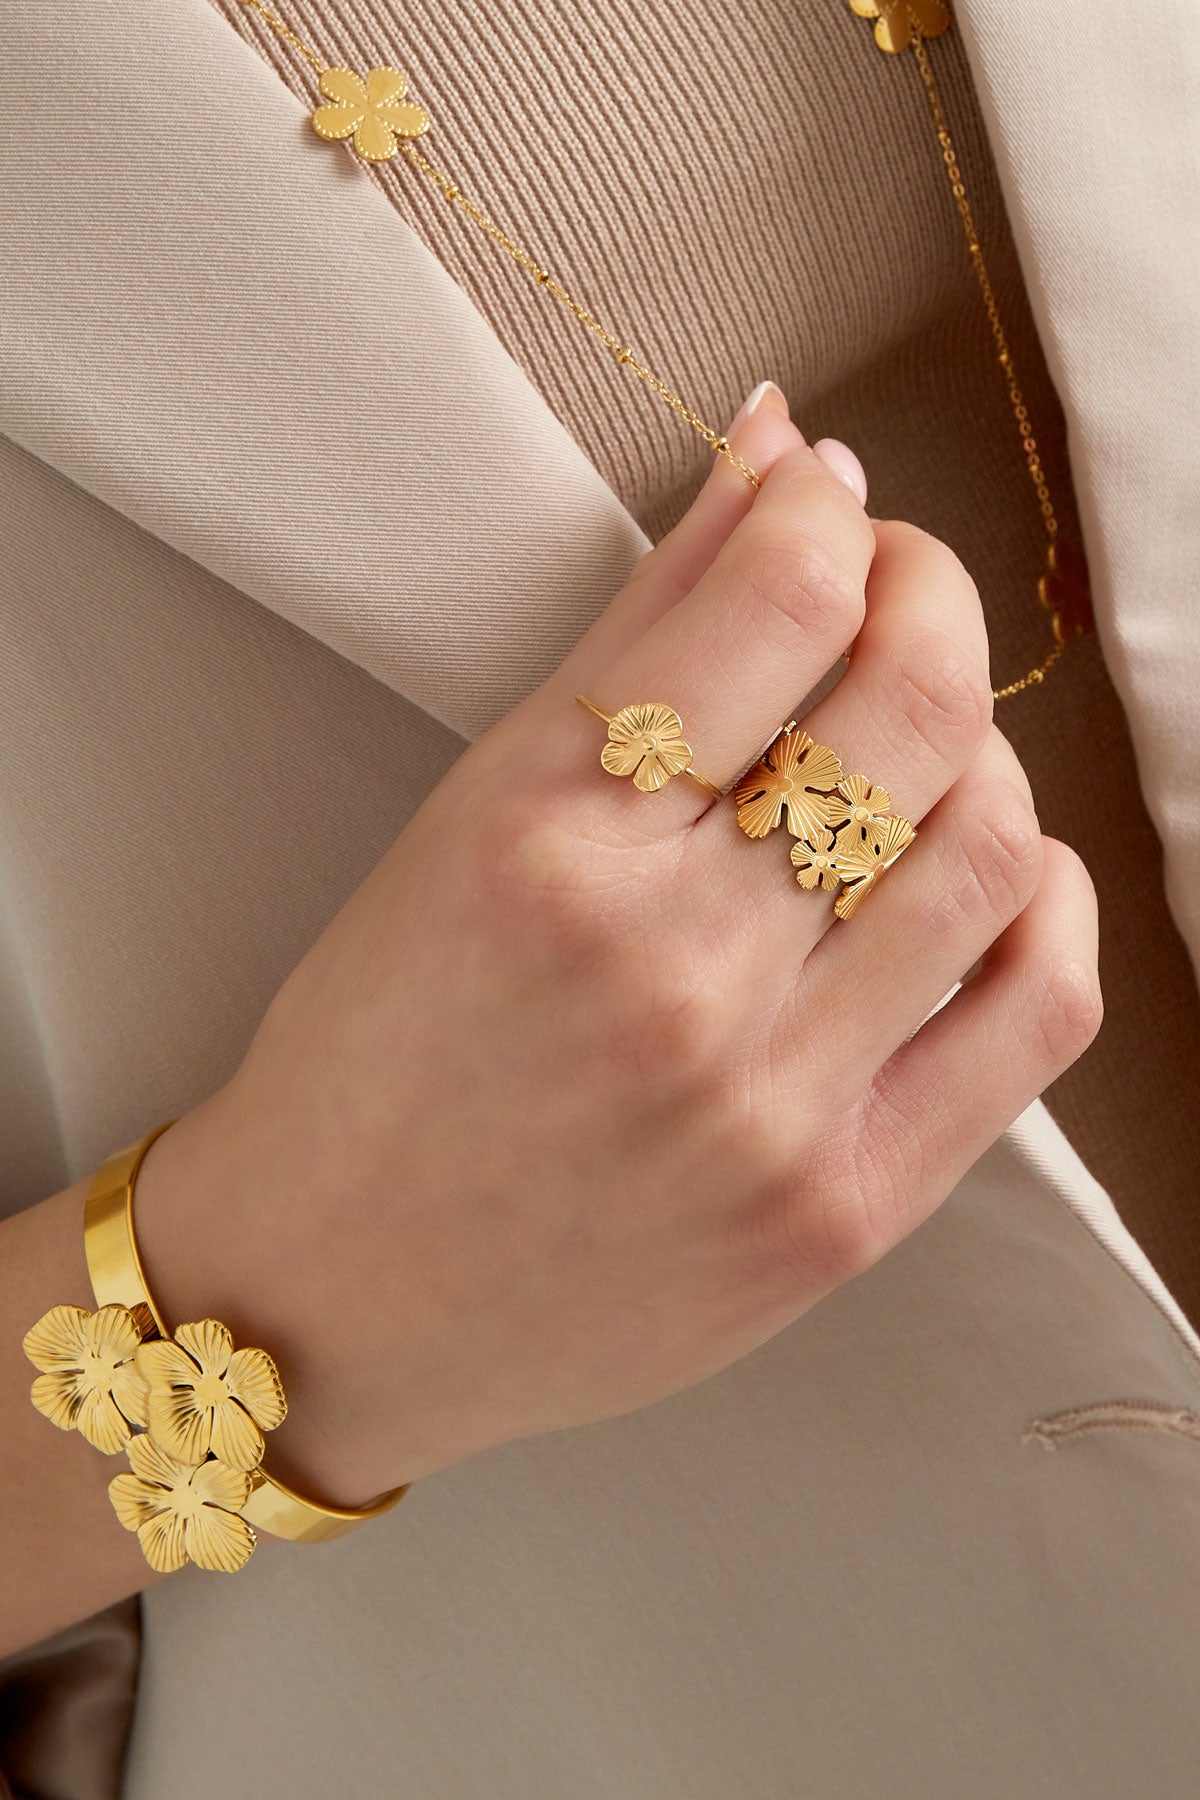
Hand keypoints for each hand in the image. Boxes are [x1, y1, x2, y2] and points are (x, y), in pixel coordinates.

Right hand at [138, 395, 1101, 1505]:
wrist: (337, 1298)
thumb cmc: (373, 1059)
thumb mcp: (459, 822)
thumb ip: (631, 635)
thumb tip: (776, 458)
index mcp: (541, 846)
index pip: (775, 599)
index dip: (827, 507)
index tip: (821, 497)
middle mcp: (667, 966)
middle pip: (910, 705)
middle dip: (926, 592)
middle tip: (893, 584)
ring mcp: (767, 1099)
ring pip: (990, 842)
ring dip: (984, 742)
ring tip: (922, 739)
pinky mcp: (841, 1206)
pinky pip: (1037, 1013)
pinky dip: (1049, 901)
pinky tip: (993, 867)